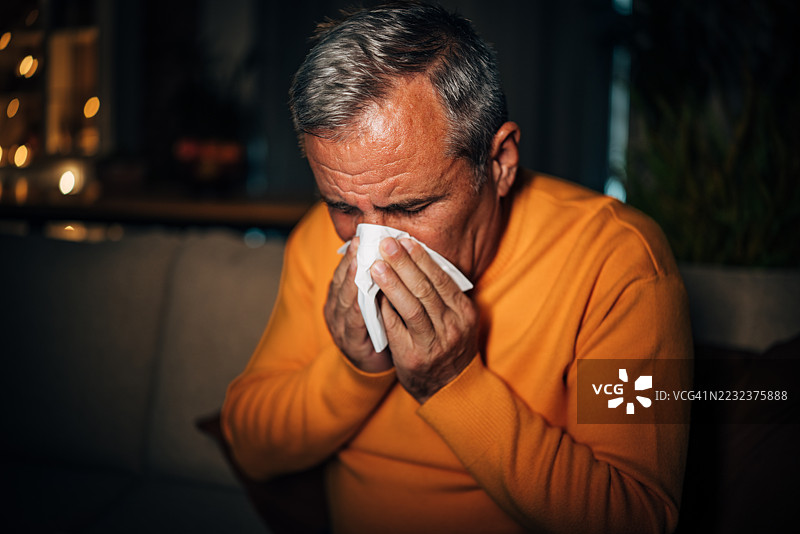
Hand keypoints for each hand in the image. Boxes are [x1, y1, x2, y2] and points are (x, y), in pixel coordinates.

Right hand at [324, 237, 392, 372]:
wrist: (374, 365)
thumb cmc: (379, 327)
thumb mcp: (377, 299)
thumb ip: (378, 280)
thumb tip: (389, 250)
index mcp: (343, 294)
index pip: (347, 269)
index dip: (353, 253)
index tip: (362, 235)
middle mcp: (336, 307)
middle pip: (342, 280)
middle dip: (351, 260)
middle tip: (360, 242)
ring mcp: (339, 325)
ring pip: (345, 298)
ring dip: (352, 279)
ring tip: (359, 261)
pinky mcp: (348, 341)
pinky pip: (352, 322)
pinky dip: (357, 306)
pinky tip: (364, 294)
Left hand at [370, 237, 478, 402]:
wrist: (451, 388)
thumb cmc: (449, 345)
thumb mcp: (456, 319)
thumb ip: (441, 295)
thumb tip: (414, 260)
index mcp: (464, 312)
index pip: (441, 279)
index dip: (422, 259)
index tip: (405, 241)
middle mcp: (453, 327)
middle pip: (426, 289)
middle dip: (404, 264)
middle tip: (386, 244)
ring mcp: (434, 343)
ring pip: (412, 307)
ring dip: (392, 284)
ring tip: (376, 266)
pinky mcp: (414, 357)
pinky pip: (397, 329)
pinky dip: (385, 310)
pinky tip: (373, 295)